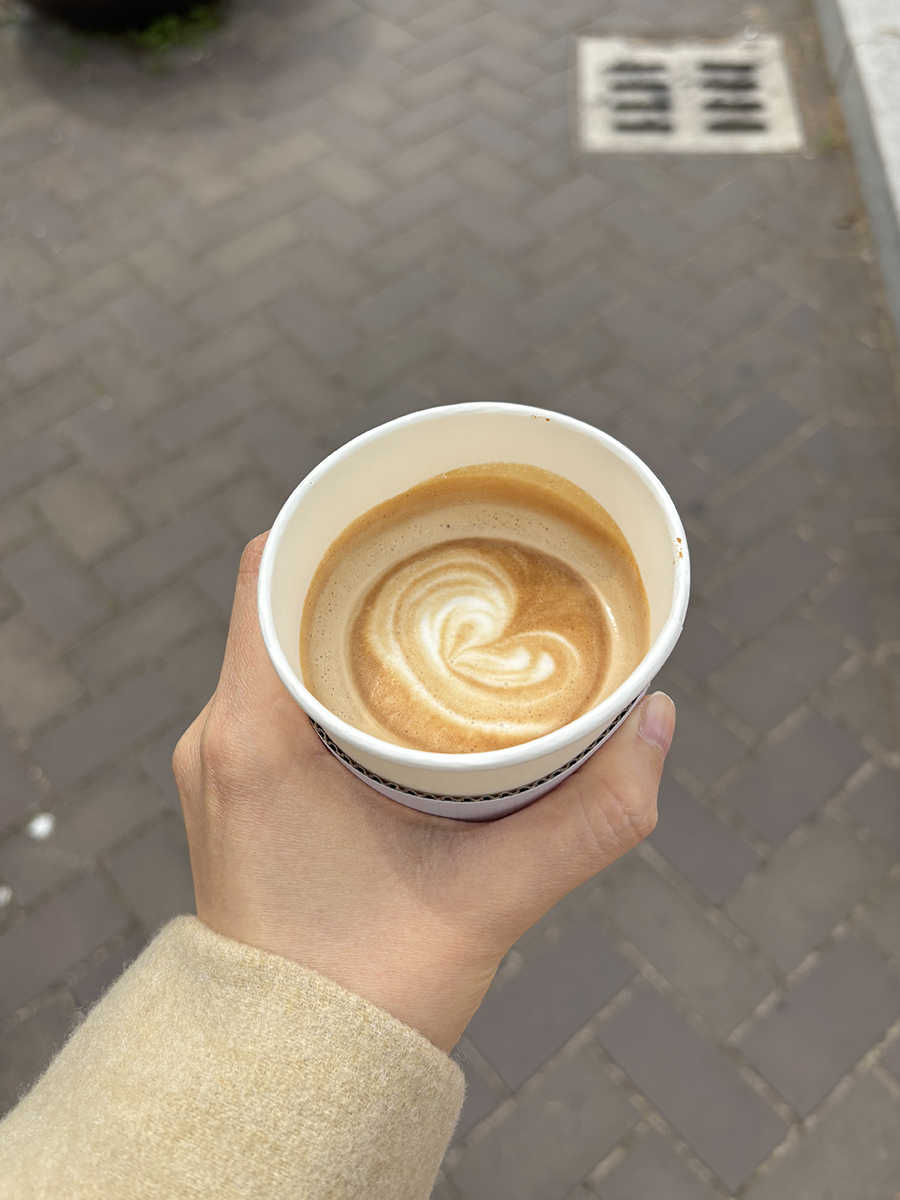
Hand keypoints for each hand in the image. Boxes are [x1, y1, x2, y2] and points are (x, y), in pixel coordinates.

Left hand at [174, 535, 674, 1051]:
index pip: (271, 572)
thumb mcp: (495, 896)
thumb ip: (593, 814)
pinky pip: (272, 689)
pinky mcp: (237, 789)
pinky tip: (395, 676)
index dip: (337, 522)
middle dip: (363, 566)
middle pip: (281, 599)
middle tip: (449, 553)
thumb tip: (657, 717)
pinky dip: (330, 665)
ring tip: (433, 607)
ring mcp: (221, 764)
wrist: (296, 1072)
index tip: (410, 508)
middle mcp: (221, 737)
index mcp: (254, 739)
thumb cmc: (373, 987)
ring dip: (347, 618)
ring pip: (277, 645)